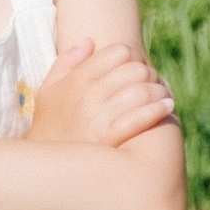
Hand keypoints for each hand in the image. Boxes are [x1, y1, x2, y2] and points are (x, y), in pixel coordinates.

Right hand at [26, 33, 176, 153]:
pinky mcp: (109, 138)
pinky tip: (167, 108)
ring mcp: (98, 117)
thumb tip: (89, 41)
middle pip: (134, 70)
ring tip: (163, 96)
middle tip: (155, 82)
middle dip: (149, 74)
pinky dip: (158, 110)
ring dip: (159, 91)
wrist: (43, 169)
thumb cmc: (49, 127)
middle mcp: (87, 95)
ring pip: (142, 91)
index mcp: (76, 80)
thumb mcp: (48, 91)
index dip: (132, 57)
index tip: (136, 67)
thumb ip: (66, 63)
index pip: (117, 52)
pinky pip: (141, 117)